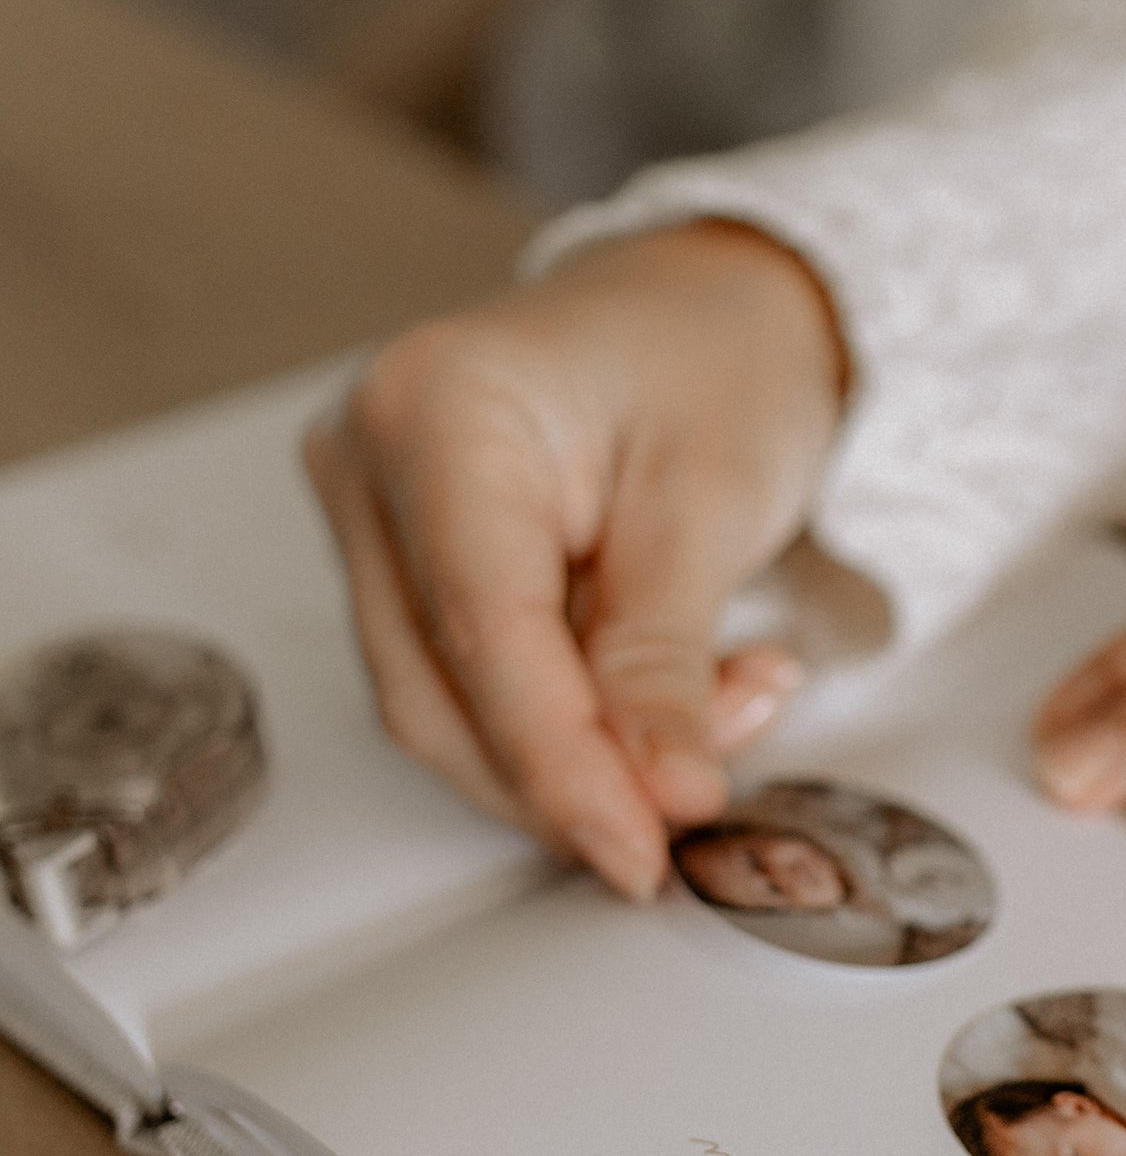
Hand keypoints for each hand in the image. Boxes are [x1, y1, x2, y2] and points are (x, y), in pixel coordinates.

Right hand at [306, 222, 847, 898]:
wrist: (716, 306)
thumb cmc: (716, 356)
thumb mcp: (713, 502)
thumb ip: (666, 659)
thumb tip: (658, 794)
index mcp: (440, 411)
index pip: (483, 632)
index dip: (563, 766)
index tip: (641, 848)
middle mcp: (376, 460)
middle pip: (441, 689)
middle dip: (576, 774)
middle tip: (693, 804)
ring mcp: (382, 512)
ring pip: (450, 705)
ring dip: (582, 756)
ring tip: (720, 716)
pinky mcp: (417, 556)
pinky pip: (475, 680)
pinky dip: (574, 722)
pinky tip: (671, 705)